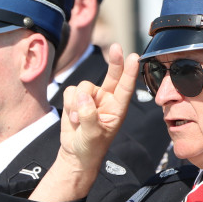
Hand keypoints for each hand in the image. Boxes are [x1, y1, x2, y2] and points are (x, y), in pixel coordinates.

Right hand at [30, 44, 138, 201]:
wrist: (75, 154)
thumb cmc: (91, 147)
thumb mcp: (93, 134)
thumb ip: (89, 115)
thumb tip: (82, 96)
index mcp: (117, 108)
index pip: (125, 87)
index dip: (130, 72)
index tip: (134, 57)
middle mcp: (106, 99)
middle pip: (111, 75)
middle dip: (113, 62)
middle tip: (116, 48)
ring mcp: (90, 98)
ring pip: (83, 87)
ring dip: (77, 104)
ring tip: (78, 121)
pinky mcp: (75, 100)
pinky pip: (70, 92)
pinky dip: (68, 104)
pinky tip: (72, 117)